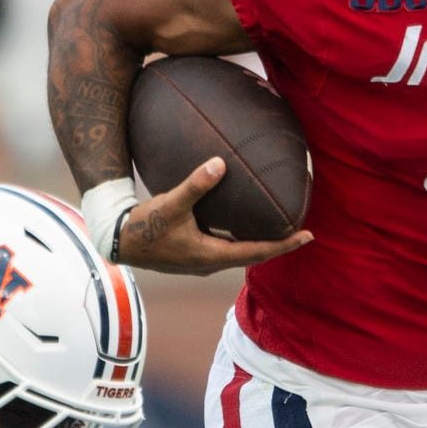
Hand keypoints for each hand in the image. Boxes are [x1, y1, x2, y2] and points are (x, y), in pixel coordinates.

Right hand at [115, 156, 311, 275]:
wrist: (118, 242)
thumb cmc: (144, 227)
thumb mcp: (170, 204)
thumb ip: (195, 185)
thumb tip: (220, 163)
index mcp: (211, 256)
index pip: (258, 252)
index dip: (284, 245)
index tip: (308, 235)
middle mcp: (210, 264)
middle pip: (254, 256)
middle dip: (278, 245)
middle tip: (301, 232)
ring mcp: (201, 263)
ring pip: (240, 254)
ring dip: (260, 244)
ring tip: (278, 229)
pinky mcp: (193, 257)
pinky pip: (226, 249)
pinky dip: (242, 240)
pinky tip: (242, 225)